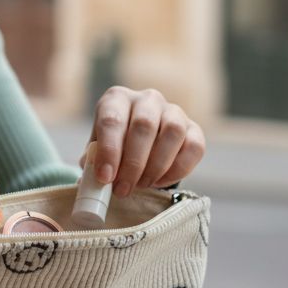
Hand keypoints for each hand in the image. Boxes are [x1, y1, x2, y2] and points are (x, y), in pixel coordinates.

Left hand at [80, 86, 204, 196]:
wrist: (140, 146)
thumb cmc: (114, 148)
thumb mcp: (97, 152)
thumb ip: (94, 164)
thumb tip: (93, 181)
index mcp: (117, 99)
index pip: (112, 119)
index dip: (109, 151)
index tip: (105, 178)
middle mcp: (147, 99)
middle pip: (144, 125)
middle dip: (133, 164)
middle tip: (123, 189)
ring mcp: (173, 111)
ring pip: (172, 132)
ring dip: (156, 166)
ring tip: (142, 185)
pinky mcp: (194, 129)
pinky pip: (194, 147)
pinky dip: (178, 170)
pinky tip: (161, 181)